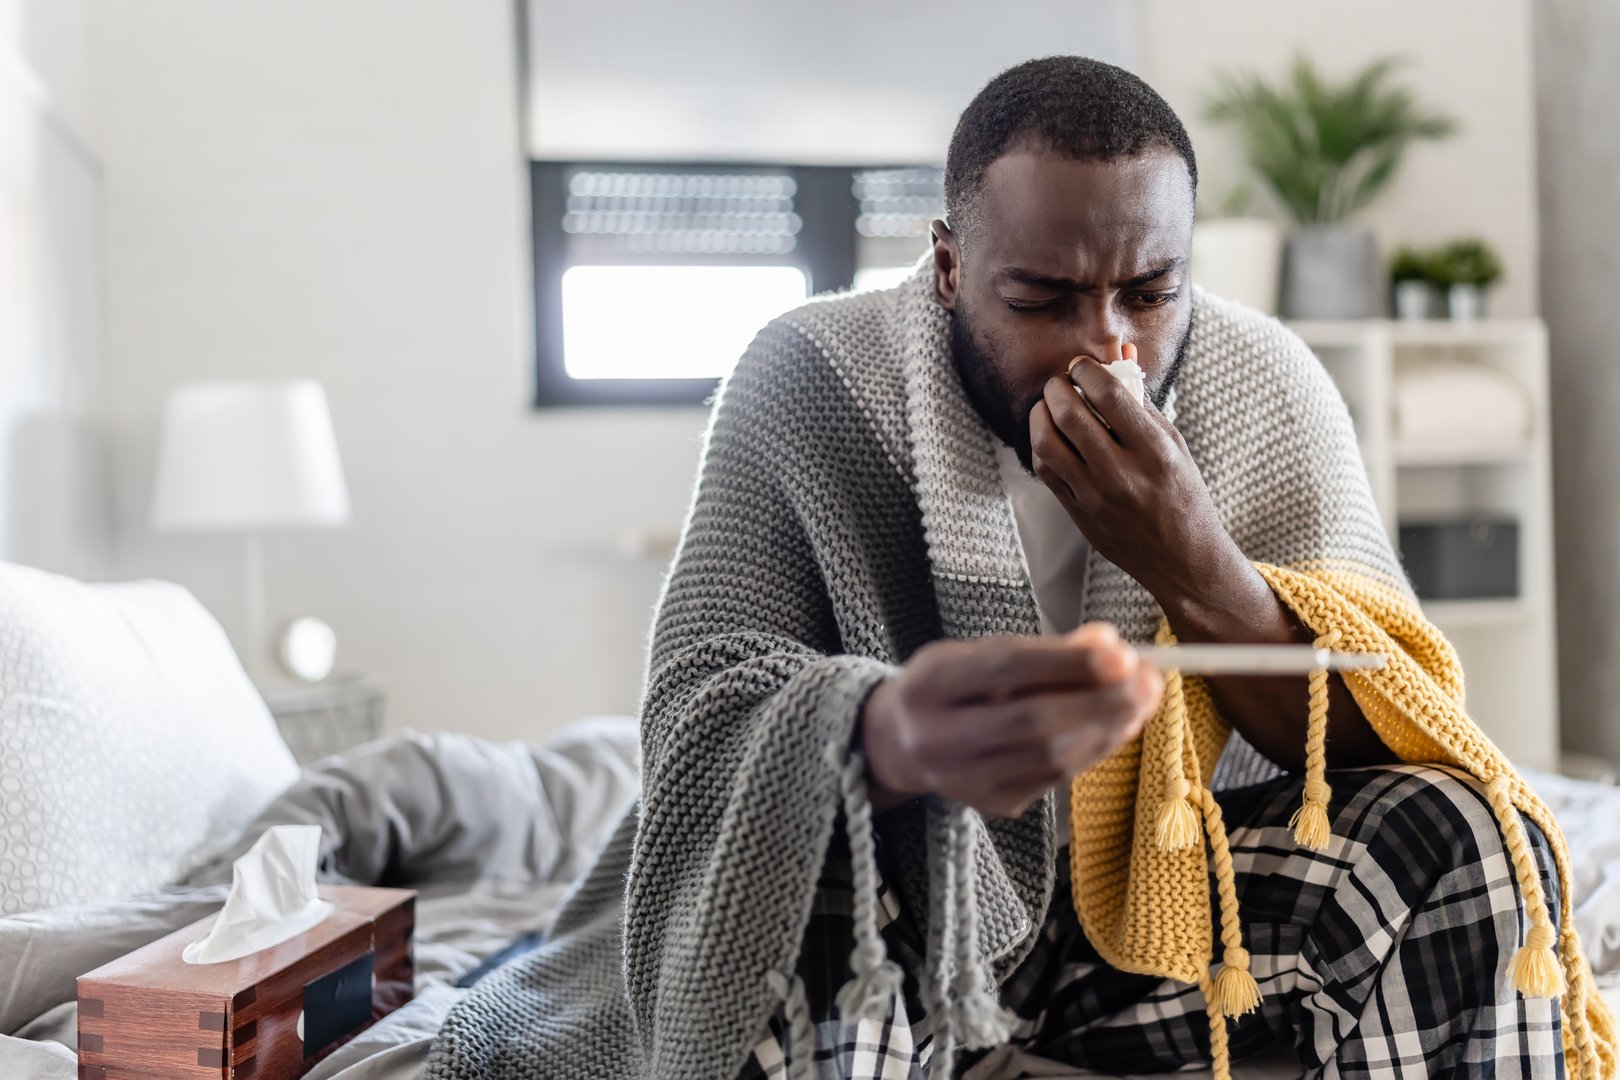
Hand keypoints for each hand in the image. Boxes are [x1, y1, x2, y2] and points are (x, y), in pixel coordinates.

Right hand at [860, 623, 1162, 817]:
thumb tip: (1110, 643)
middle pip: (1033, 722)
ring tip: (1142, 702)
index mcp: (928, 684)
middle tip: (1149, 681)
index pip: (1006, 669)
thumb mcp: (979, 653)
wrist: (900, 744)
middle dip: (1101, 702)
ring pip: (1051, 758)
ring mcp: (963, 781)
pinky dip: (1093, 750)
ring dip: (1108, 728)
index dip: (1067, 662)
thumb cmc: (950, 687)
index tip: (1122, 653)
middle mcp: (938, 738)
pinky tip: (1116, 728)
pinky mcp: (990, 805)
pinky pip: (1055, 779)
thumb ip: (1043, 650)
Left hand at [1029, 342, 1237, 602]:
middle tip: (1060, 381)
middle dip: (1057, 387)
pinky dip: (1041, 445)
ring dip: (1040, 414)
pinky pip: (1046, 471)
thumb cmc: (1184, 496)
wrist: (1183, 560)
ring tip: (1048, 405)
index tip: (1082, 365)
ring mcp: (1096, 497)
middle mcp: (1123, 474)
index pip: (1109, 394)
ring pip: (1047, 443)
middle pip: (1070, 415)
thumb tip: (1117, 362)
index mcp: (1155, 451)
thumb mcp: (1175, 446)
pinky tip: (1050, 434)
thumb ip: (1143, 405)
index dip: (1087, 370)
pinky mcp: (1079, 514)